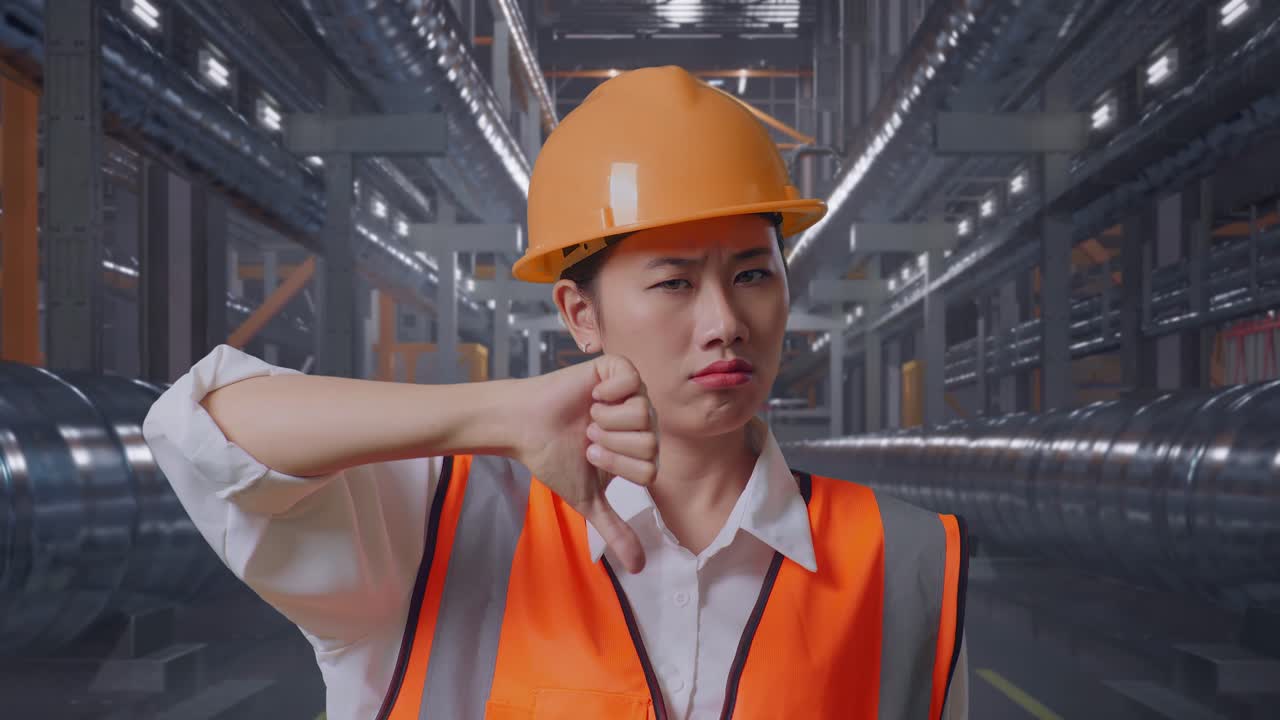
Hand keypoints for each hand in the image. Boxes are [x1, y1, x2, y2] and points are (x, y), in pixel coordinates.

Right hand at [513, 354, 658, 572]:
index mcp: (639, 449)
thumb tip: (638, 568)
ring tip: (588, 417)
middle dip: (611, 444)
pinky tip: (593, 396)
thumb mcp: (588, 498)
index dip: (617, 466)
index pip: (650, 469)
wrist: (525, 426)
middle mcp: (641, 420)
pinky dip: (608, 392)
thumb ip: (615, 529)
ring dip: (607, 421)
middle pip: (650, 442)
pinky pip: (631, 381)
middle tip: (588, 436)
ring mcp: (632, 393)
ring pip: (643, 413)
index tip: (590, 455)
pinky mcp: (617, 369)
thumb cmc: (554, 457)